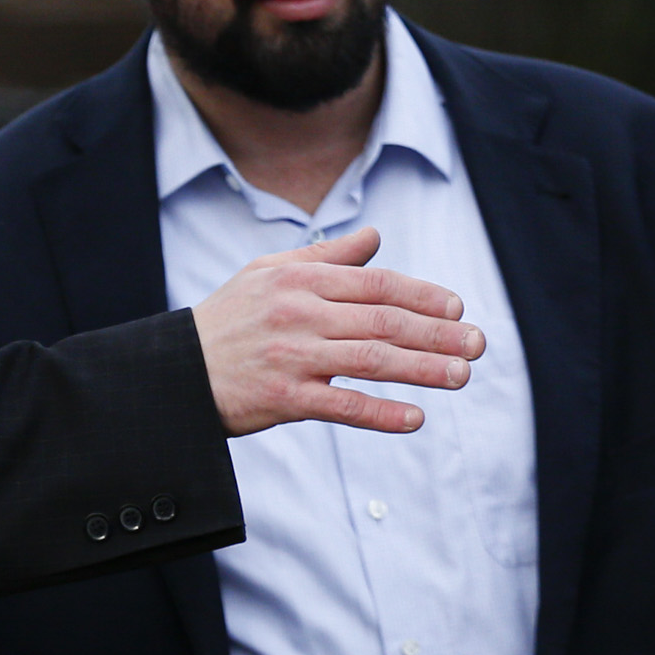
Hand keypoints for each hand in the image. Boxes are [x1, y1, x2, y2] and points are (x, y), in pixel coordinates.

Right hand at [192, 228, 481, 437]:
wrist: (176, 371)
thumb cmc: (228, 319)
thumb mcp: (269, 273)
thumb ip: (325, 257)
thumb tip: (374, 236)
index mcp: (300, 280)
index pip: (375, 282)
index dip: (422, 294)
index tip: (457, 307)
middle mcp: (300, 313)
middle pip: (383, 320)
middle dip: (437, 333)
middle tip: (478, 343)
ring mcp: (293, 356)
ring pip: (372, 359)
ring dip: (422, 369)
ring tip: (461, 375)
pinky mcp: (283, 398)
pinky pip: (342, 405)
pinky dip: (381, 412)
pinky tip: (415, 418)